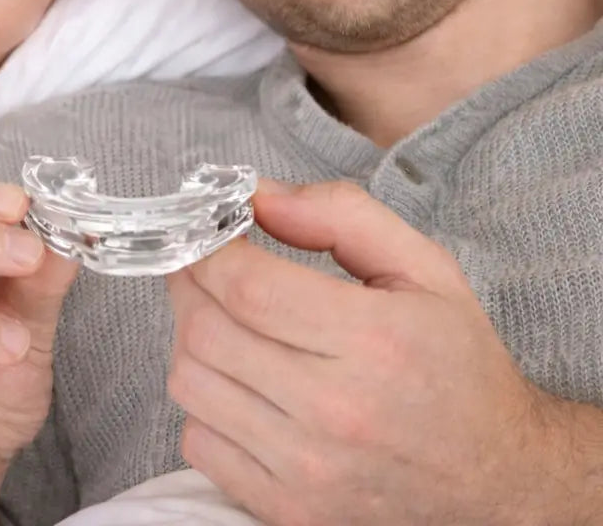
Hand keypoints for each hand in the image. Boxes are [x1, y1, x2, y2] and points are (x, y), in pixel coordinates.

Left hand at [166, 180, 581, 525]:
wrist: (498, 481)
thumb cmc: (457, 365)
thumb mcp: (423, 267)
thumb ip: (340, 215)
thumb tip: (258, 195)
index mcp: (372, 340)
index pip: (246, 285)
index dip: (208, 249)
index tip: (206, 231)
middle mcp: (334, 411)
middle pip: (206, 331)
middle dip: (190, 284)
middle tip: (204, 265)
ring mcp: (307, 470)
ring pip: (190, 384)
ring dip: (191, 339)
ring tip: (223, 318)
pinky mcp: (288, 510)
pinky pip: (199, 441)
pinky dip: (202, 402)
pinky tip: (238, 381)